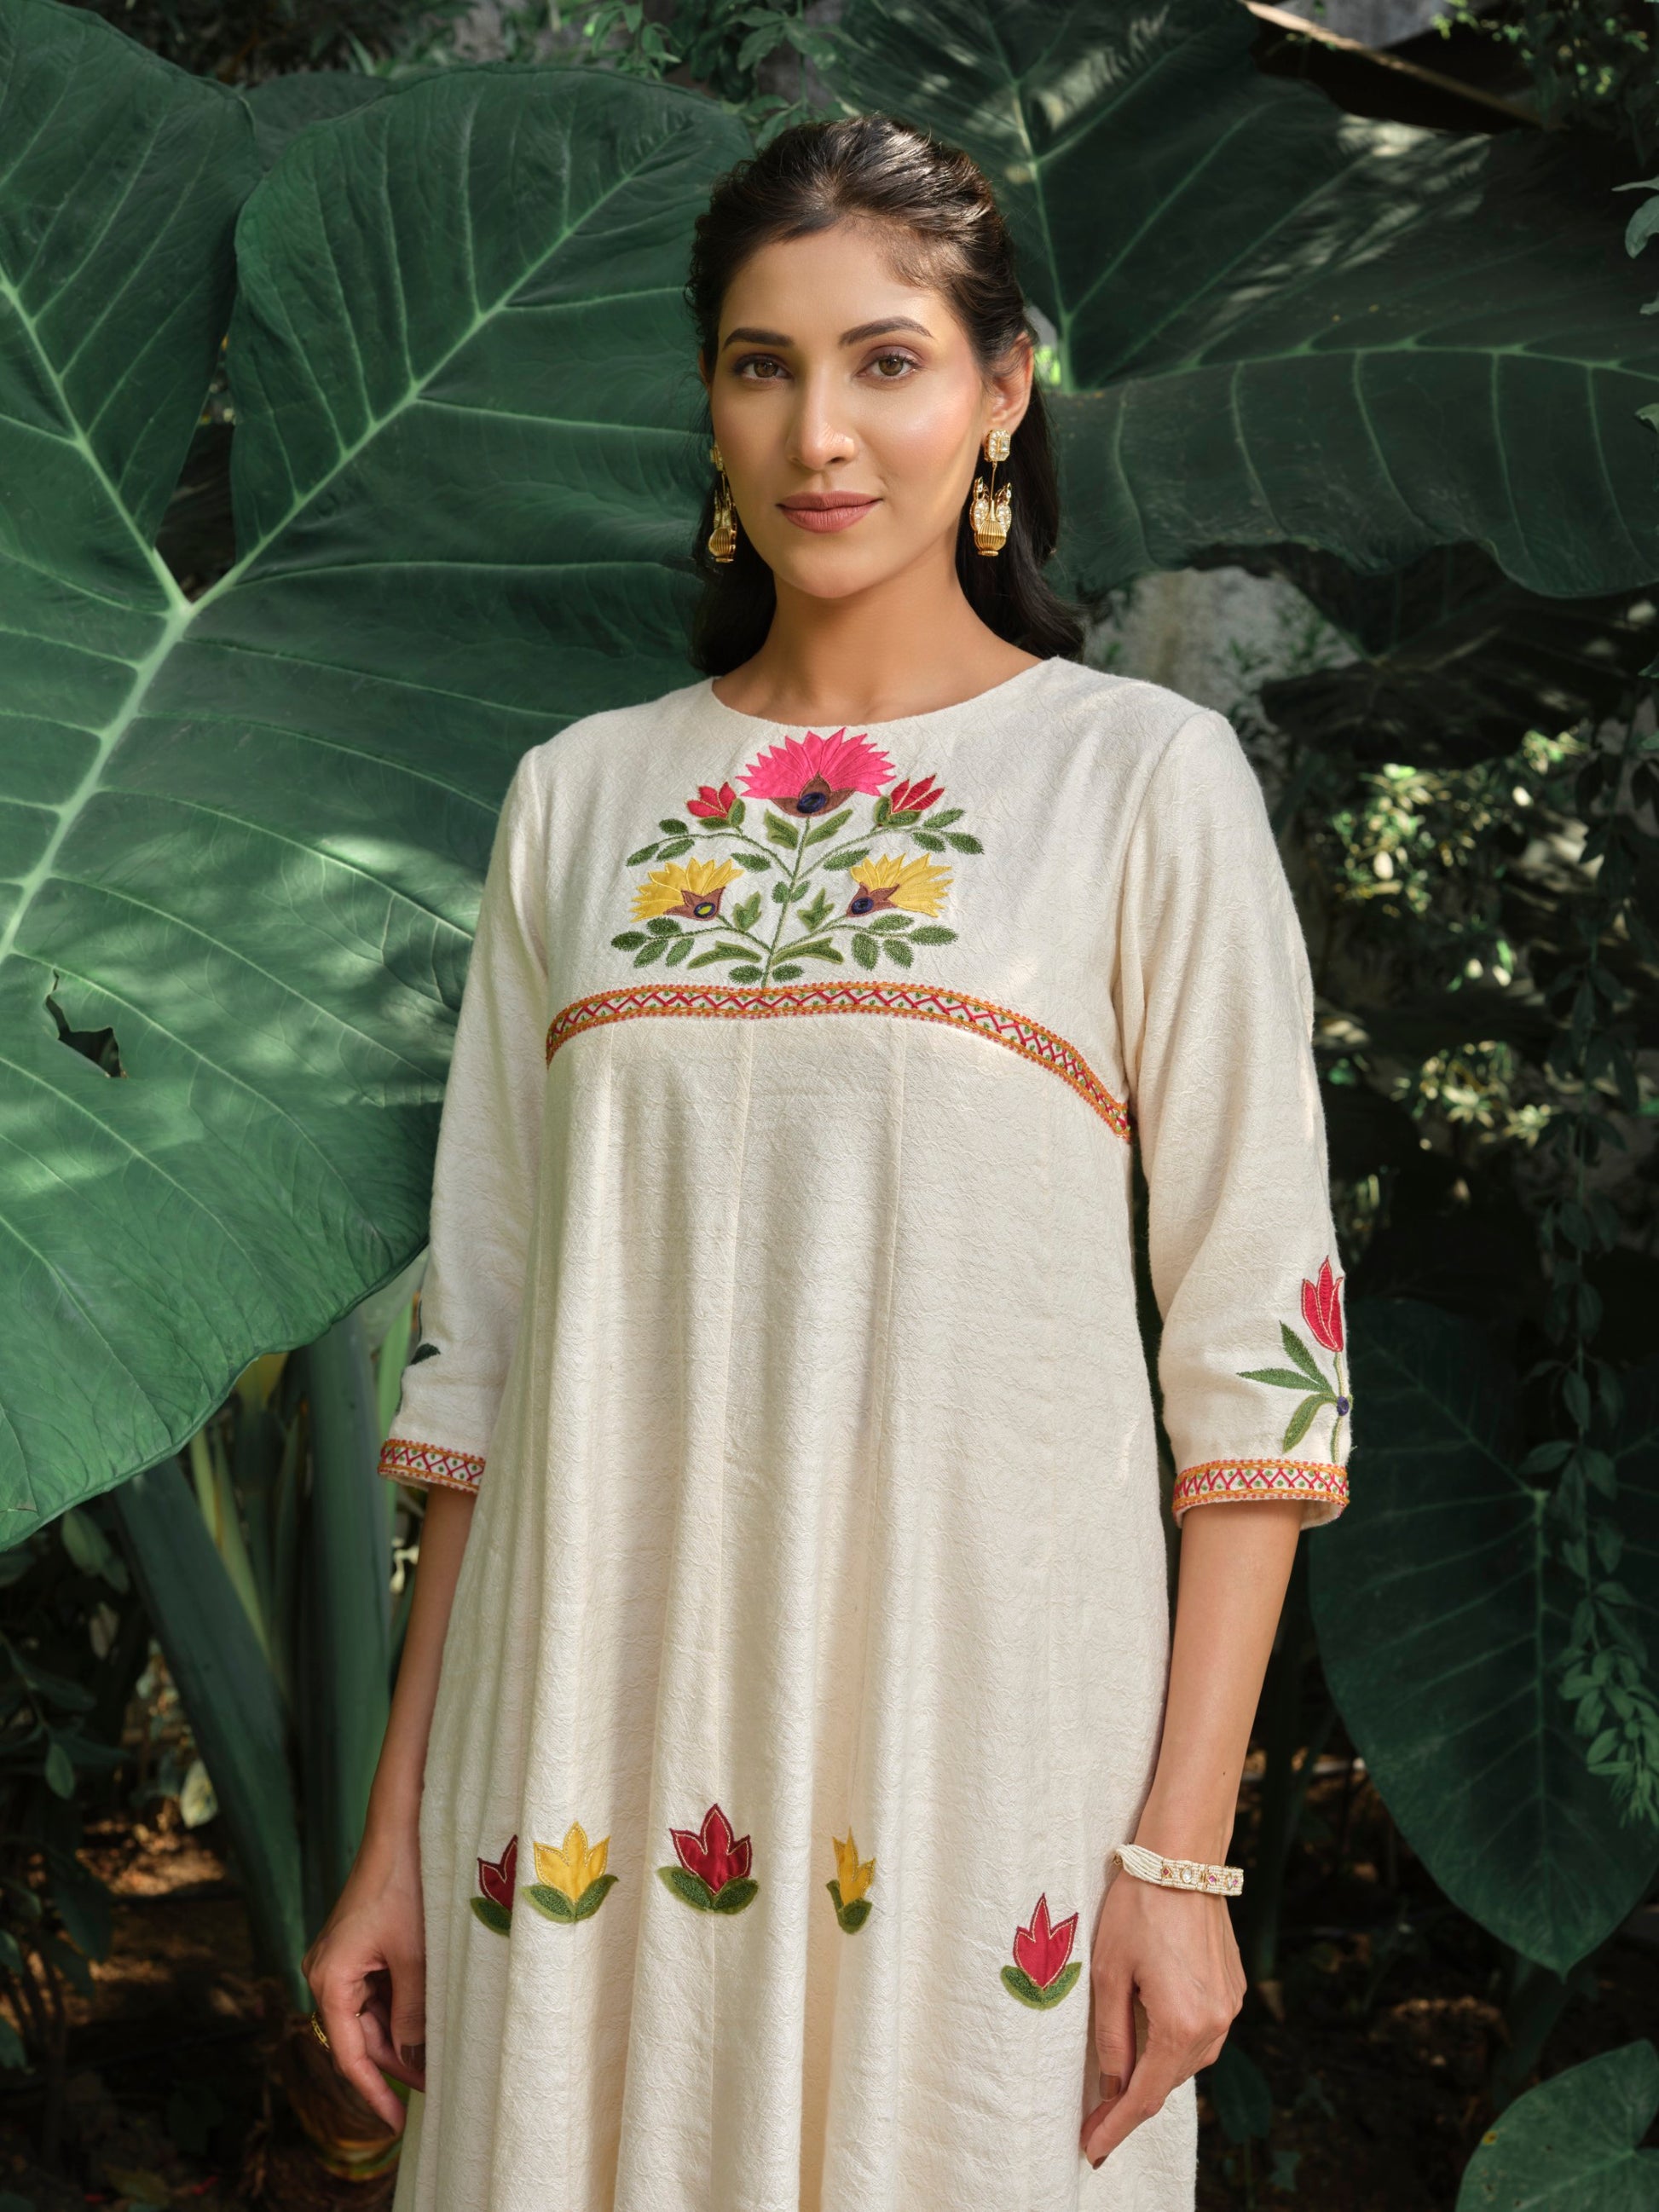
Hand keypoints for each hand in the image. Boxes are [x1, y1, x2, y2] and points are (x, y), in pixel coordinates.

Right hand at [302, 1828, 426, 2130]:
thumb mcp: (415, 1954)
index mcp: (329, 1978)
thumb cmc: (405, 1884)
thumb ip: (413, 2009)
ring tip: (436, 2059)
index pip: (349, 2053)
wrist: (399, 1829)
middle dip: (394, 2064)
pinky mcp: (354, 1948)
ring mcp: (338, 1961)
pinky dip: (397, 2009)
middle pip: (358, 2037)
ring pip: (368, 2016)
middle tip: (434, 2087)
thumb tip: (411, 2056)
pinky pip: (373, 1991)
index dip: (373, 2092)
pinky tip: (424, 2022)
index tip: (396, 2123)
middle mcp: (324, 1974)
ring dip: (398, 2037)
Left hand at [1079, 1865, 1244, 2167]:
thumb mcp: (1109, 1972)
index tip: (1091, 2150)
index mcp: (1182, 2025)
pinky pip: (1201, 2033)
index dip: (1116, 2127)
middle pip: (1167, 2081)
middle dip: (1131, 2104)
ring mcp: (1230, 2007)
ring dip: (1154, 2071)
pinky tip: (1151, 2036)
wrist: (1182, 1859)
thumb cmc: (1137, 1908)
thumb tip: (1113, 2086)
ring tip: (1119, 2083)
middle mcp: (1215, 2024)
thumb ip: (1112, 2035)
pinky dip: (1175, 2043)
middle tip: (1095, 2122)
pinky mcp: (1233, 1990)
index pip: (1144, 2096)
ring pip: (1186, 2059)